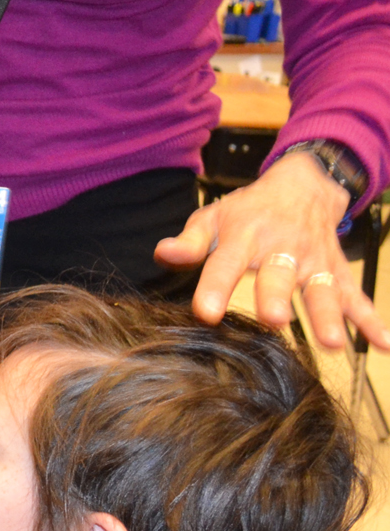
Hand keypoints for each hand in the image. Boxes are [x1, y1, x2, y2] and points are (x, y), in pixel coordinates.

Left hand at [154, 151, 389, 350]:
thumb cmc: (248, 211)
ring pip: (321, 290)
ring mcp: (314, 263)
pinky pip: (355, 297)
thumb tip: (163, 253)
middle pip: (279, 276)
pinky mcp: (336, 272)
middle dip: (277, 298)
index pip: (226, 264)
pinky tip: (383, 345)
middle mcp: (283, 250)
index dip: (216, 288)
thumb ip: (190, 241)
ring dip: (327, 316)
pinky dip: (371, 321)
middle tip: (275, 321)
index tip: (207, 314)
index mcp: (245, 237)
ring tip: (331, 344)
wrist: (304, 184)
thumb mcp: (213, 218)